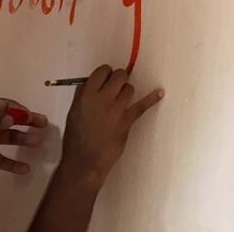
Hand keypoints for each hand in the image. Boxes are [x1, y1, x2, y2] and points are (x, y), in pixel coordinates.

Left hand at [0, 95, 48, 174]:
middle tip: (44, 123)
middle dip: (27, 121)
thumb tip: (11, 119)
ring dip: (23, 140)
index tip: (30, 116)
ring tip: (38, 142)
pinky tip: (26, 169)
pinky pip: (0, 159)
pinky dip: (12, 164)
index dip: (19, 109)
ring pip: (8, 138)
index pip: (5, 105)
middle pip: (10, 120)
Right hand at [59, 65, 162, 185]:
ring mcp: (116, 109)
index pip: (102, 71)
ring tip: (121, 102)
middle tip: (116, 88)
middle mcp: (102, 98)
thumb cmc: (75, 139)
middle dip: (119, 79)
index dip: (106, 74)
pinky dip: (152, 99)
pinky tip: (160, 93)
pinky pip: (142, 106)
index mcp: (86, 95)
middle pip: (119, 76)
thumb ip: (83, 95)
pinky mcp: (127, 120)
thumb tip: (93, 83)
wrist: (84, 161)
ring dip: (126, 92)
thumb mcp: (73, 112)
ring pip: (129, 88)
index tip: (107, 79)